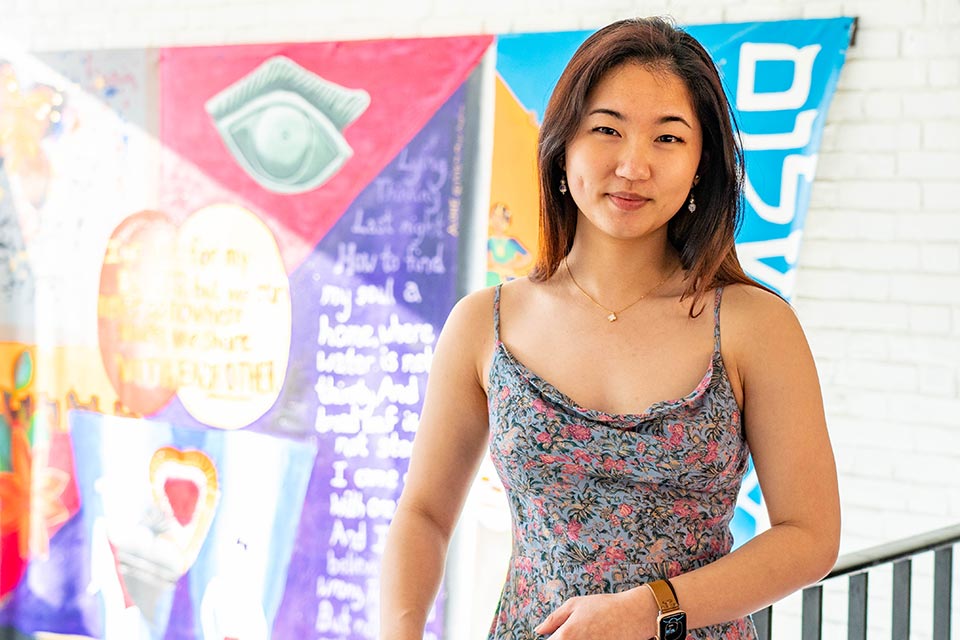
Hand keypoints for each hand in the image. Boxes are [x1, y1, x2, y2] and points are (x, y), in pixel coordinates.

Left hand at [534, 589, 654, 638]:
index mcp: (566, 635)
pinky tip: (592, 636)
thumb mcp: (575, 604)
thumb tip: (539, 630)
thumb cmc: (603, 606)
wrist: (632, 615)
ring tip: (583, 633)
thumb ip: (554, 619)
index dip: (550, 639)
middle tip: (572, 633)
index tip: (554, 635)